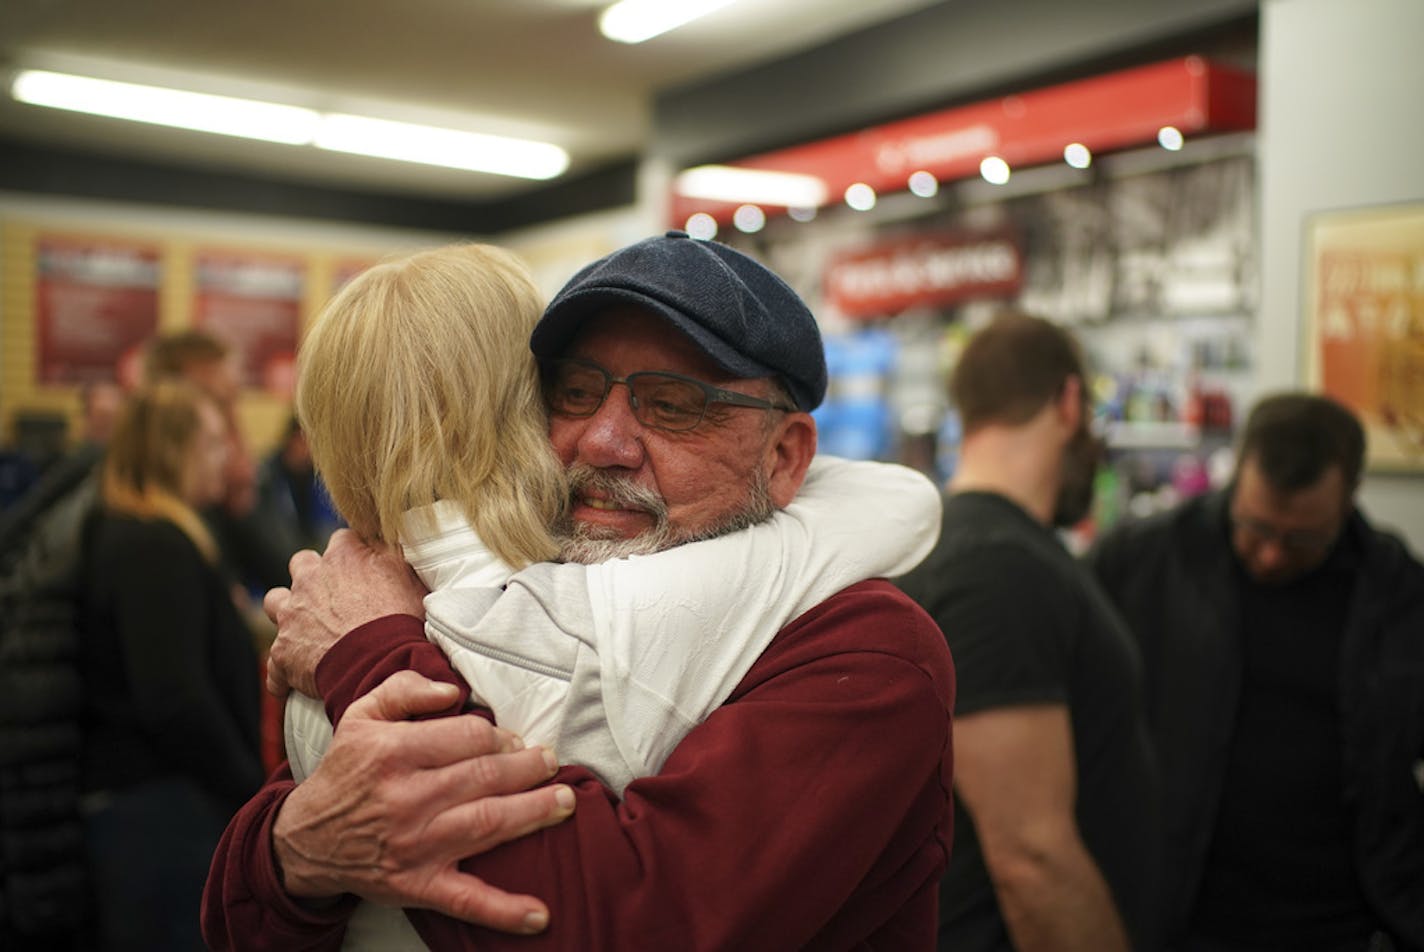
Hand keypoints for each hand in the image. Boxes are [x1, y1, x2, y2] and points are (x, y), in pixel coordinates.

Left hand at [264, 529, 427, 697]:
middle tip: (333, 597)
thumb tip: (390, 542)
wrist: (383, 666)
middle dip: (312, 577)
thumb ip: (393, 555)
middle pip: (302, 564)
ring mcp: (292, 616)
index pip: (343, 541)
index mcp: (343, 557)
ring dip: (287, 612)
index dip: (353, 554)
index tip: (363, 568)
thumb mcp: (409, 576)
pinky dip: (283, 673)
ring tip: (305, 630)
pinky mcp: (283, 653)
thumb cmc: (402, 622)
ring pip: (275, 602)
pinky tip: (294, 682)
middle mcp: (310, 580)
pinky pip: (275, 666)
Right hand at [273, 671, 574, 932]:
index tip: (516, 740)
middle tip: (552, 763)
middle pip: (485, 777)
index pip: (468, 737)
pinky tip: (539, 916)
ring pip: (487, 824)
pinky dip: (504, 911)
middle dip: (528, 768)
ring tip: (565, 802)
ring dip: (534, 814)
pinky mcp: (417, 887)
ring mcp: (415, 846)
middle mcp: (406, 799)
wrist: (305, 840)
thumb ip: (405, 690)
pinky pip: (466, 900)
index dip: (501, 735)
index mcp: (394, 753)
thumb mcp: (362, 717)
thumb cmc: (347, 771)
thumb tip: (454, 692)